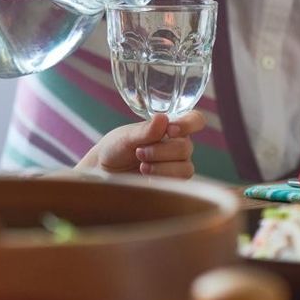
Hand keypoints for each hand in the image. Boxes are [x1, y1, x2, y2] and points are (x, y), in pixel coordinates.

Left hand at [77, 111, 205, 178]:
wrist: (104, 171)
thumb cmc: (116, 148)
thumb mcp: (126, 136)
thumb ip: (145, 131)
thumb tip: (163, 119)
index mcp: (170, 126)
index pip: (194, 119)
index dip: (189, 124)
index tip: (171, 130)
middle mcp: (177, 143)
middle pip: (186, 147)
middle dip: (161, 151)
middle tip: (139, 152)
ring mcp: (177, 163)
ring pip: (185, 166)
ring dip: (161, 167)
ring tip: (141, 165)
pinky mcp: (173, 181)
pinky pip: (180, 181)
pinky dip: (161, 177)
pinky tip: (145, 175)